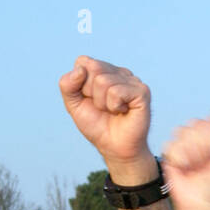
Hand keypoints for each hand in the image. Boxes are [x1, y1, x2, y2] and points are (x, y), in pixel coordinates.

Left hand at [59, 56, 154, 180]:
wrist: (115, 147)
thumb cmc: (97, 125)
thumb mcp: (74, 104)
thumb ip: (67, 85)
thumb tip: (80, 70)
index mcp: (104, 70)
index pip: (83, 62)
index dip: (81, 84)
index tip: (90, 99)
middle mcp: (119, 72)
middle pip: (93, 68)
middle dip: (91, 92)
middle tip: (102, 107)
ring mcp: (133, 80)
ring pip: (104, 81)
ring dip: (103, 103)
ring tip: (113, 111)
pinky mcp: (142, 92)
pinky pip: (116, 92)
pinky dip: (114, 106)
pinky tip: (123, 111)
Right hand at [163, 115, 209, 209]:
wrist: (204, 205)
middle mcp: (202, 137)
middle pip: (200, 123)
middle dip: (206, 144)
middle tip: (209, 163)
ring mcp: (186, 144)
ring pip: (184, 131)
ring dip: (194, 152)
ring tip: (198, 167)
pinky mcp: (172, 153)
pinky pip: (173, 145)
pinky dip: (181, 159)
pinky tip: (186, 169)